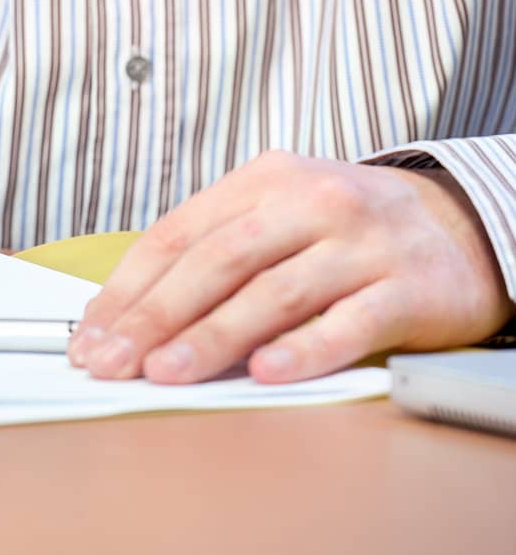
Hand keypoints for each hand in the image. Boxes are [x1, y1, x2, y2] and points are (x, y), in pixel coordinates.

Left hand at [65, 150, 515, 384]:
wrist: (461, 223)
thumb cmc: (348, 226)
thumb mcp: (280, 211)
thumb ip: (216, 249)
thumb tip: (133, 311)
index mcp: (265, 180)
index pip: (179, 233)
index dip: (129, 288)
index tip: (92, 335)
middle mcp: (310, 202)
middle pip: (217, 260)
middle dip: (155, 316)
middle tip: (113, 362)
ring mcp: (360, 244)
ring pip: (274, 292)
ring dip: (213, 336)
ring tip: (167, 374)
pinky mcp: (406, 289)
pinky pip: (348, 322)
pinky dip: (304, 350)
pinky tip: (265, 374)